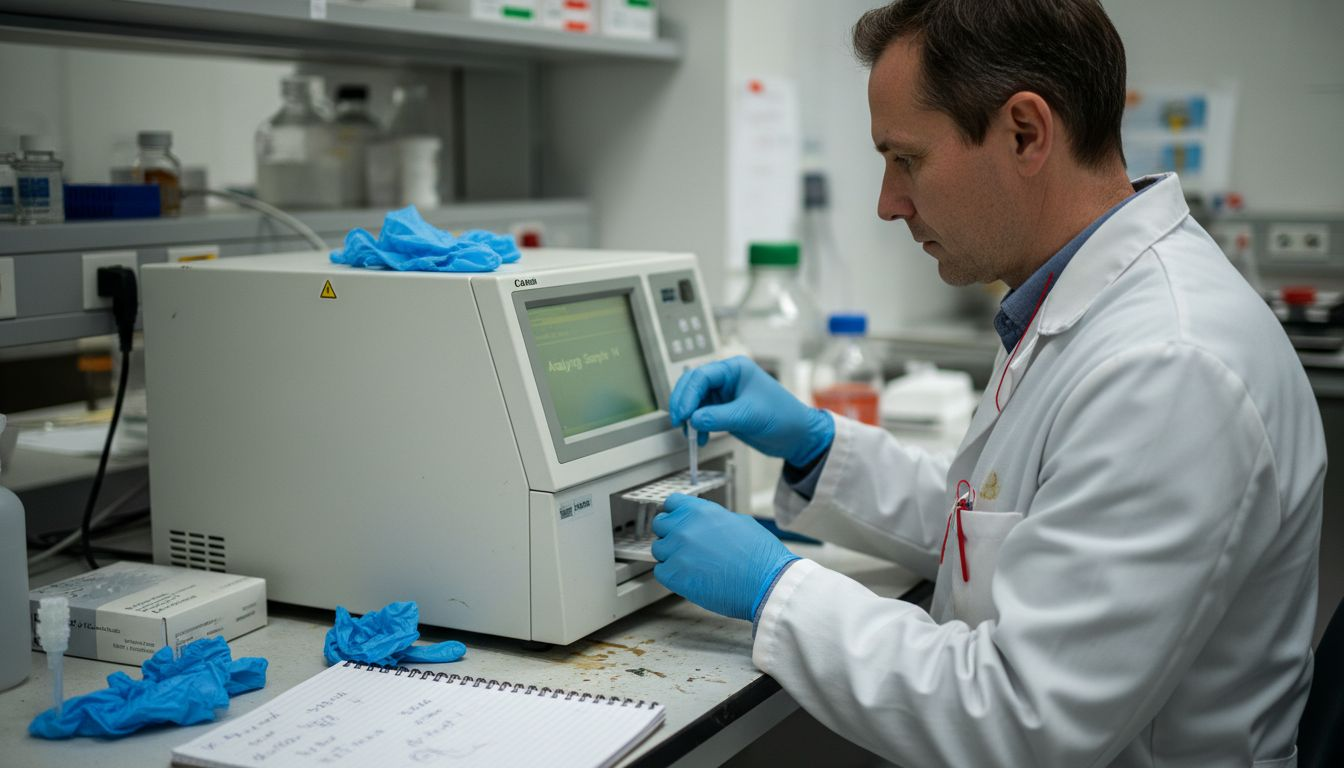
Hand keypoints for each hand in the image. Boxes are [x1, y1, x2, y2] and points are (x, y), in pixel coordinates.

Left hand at [651, 494, 799, 620]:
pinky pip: (660, 571)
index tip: (675, 521)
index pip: (671, 503)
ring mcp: (677, 550)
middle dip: (669, 534)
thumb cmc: (760, 555)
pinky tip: (689, 578)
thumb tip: (708, 525)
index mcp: (701, 511)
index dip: (674, 513)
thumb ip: (714, 521)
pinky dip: (672, 576)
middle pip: (660, 525)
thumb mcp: (740, 522)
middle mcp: (685, 527)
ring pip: (658, 549)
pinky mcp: (674, 574)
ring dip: (670, 556)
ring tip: (691, 565)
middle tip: (684, 546)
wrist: (766, 582)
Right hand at [669, 356, 834, 466]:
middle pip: (693, 385)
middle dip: (684, 404)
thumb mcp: (750, 416)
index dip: (688, 394)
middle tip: (679, 422)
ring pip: (695, 401)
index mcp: (735, 369)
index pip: (702, 376)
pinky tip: (701, 438)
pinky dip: (697, 426)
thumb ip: (719, 417)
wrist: (797, 436)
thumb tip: (693, 419)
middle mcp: (727, 378)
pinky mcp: (723, 410)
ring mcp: (724, 394)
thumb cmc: (784, 417)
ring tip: (691, 434)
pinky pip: (702, 414)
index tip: (683, 414)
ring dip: (689, 417)